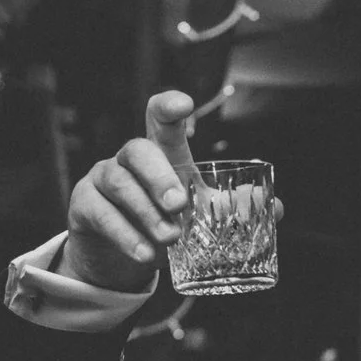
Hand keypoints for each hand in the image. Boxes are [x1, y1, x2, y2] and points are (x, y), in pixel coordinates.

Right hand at [59, 92, 283, 293]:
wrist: (118, 256)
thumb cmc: (162, 221)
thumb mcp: (198, 214)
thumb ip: (233, 209)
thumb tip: (275, 206)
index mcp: (160, 154)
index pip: (160, 120)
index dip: (168, 107)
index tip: (184, 104)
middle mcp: (128, 160)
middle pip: (139, 150)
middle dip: (159, 176)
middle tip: (179, 205)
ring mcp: (103, 180)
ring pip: (120, 185)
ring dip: (146, 212)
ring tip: (169, 237)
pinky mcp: (85, 206)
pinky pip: (102, 215)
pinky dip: (126, 236)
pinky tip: (146, 254)